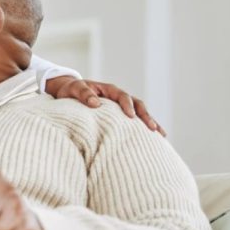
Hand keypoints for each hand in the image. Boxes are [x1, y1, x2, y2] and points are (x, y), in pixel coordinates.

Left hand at [46, 76, 165, 135]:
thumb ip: (84, 94)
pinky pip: (135, 121)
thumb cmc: (71, 91)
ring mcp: (121, 106)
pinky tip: (154, 139)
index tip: (130, 116)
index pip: (122, 96)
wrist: (68, 92)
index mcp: (109, 90)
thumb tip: (95, 104)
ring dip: (150, 122)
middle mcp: (118, 97)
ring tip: (161, 135)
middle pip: (137, 104)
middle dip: (145, 116)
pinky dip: (144, 128)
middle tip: (153, 128)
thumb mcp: (74, 89)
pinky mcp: (120, 116)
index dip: (127, 106)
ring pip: (140, 113)